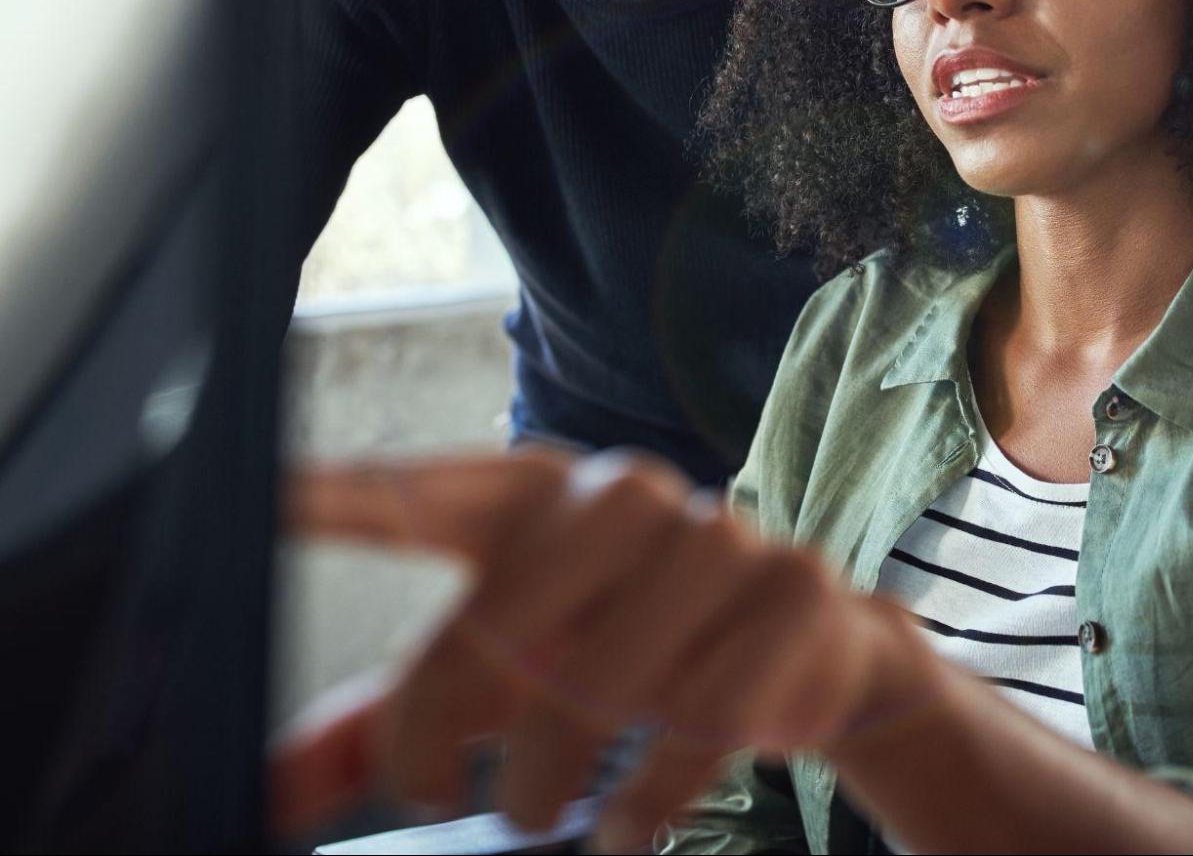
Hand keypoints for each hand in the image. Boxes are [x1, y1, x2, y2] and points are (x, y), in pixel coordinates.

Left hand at [269, 449, 931, 850]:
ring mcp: (715, 537)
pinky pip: (697, 722)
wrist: (810, 650)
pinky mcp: (790, 595)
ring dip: (548, 779)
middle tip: (437, 789)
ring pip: (596, 685)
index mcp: (534, 495)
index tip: (261, 492)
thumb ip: (390, 724)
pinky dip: (644, 799)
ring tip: (539, 812)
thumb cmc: (627, 652)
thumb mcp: (509, 675)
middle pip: (494, 621)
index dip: (341, 493)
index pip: (423, 490)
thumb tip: (270, 790)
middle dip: (448, 727)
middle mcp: (622, 495)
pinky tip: (624, 823)